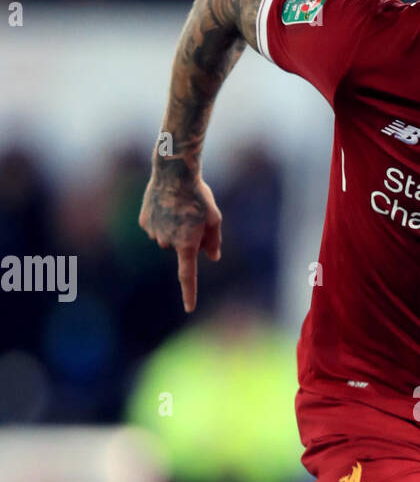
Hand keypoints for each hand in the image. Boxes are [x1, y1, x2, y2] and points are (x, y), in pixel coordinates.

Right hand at [139, 165, 222, 312]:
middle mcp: (167, 242)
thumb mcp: (214, 218)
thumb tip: (212, 257)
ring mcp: (153, 232)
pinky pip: (156, 226)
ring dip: (175, 227)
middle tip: (195, 216)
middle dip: (189, 238)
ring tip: (180, 206)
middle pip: (181, 248)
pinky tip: (166, 203)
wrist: (173, 172)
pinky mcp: (144, 221)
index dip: (189, 293)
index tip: (189, 308)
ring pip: (167, 237)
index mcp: (186, 245)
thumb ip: (213, 241)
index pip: (187, 276)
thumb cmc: (198, 195)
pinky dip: (162, 219)